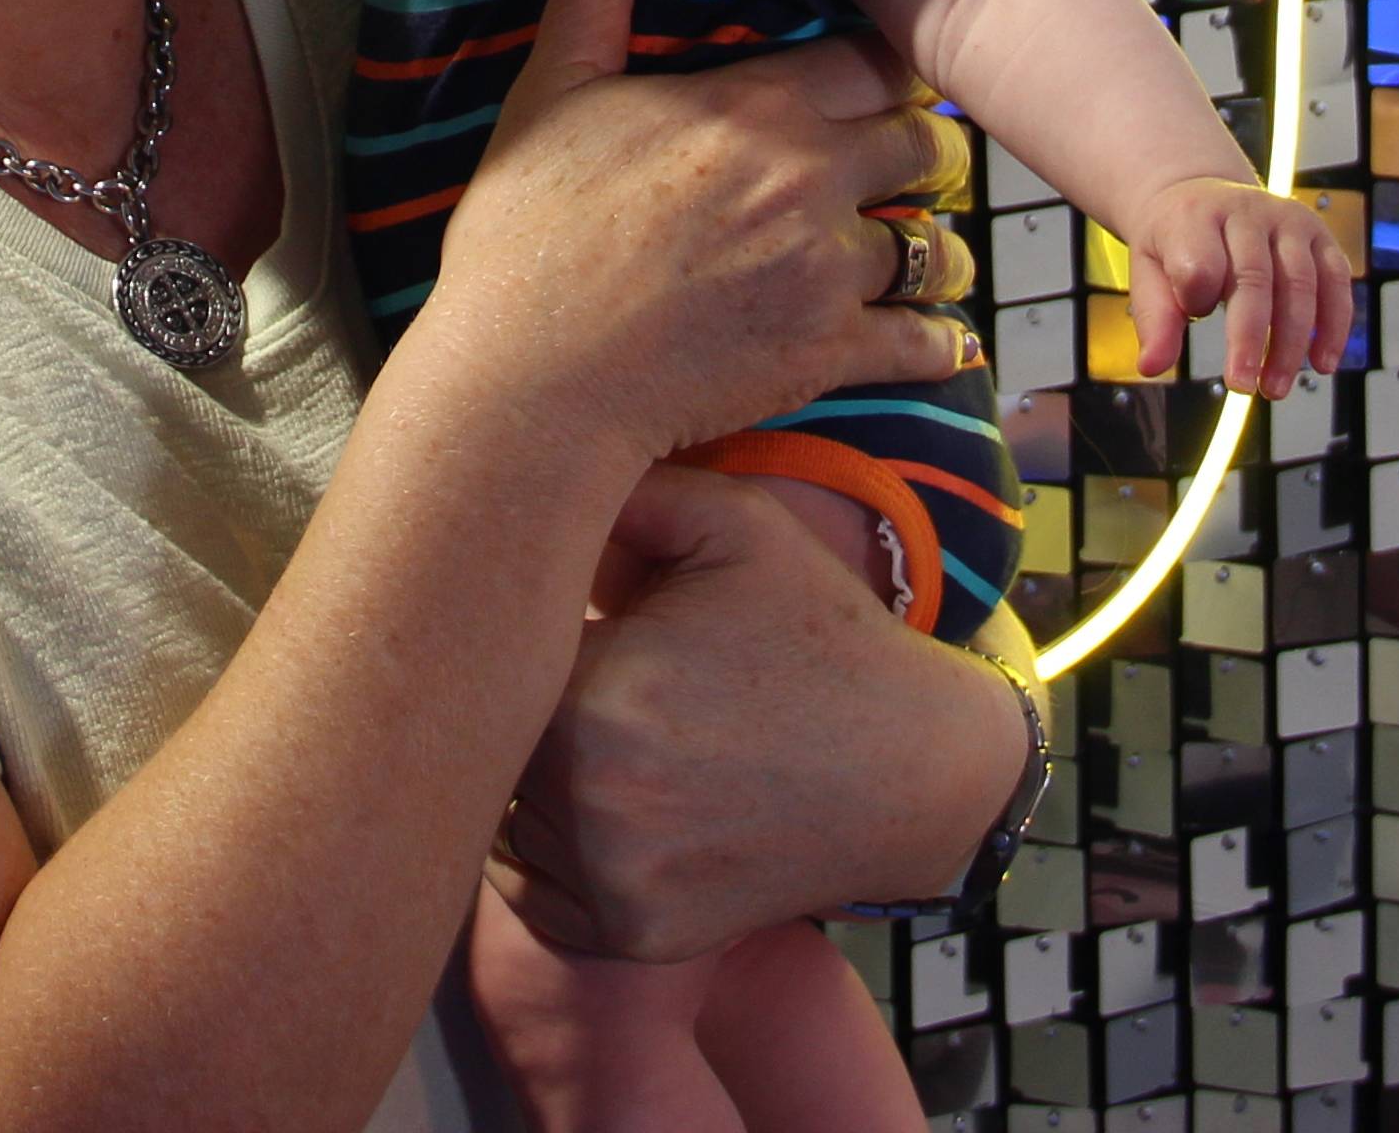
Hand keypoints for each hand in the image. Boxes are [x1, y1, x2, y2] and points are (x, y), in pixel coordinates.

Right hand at [420, 0, 979, 471]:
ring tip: (930, 256)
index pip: (874, 60)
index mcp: (754, 105)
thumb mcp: (553, 88)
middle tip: (914, 163)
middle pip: (924, 144)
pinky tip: (940, 342)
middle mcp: (809, 178)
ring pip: (934, 245)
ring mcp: (825, 270)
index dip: (892, 66)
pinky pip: (923, 340)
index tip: (888, 78)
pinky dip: (939, 341)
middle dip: (925, 150)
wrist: (528, 380)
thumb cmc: (527, 234)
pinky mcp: (827, 353)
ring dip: (938, 248)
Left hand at [490, 468, 1029, 962]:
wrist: (911, 771)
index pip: (489, 659)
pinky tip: (614, 804)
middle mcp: (591, 803)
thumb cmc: (818, 637)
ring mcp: (610, 882)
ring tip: (606, 738)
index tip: (554, 619)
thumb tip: (527, 461)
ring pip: (501, 819)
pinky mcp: (628, 936)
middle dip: (515, 709)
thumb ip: (623, 489)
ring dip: (524, 783)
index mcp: (596, 697)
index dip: (515, 635)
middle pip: (487, 744)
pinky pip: (534, 892)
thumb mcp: (734, 526)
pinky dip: (551, 856)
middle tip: (577, 677)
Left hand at [1122, 172, 1356, 396]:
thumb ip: (1154, 319)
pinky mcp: (1318, 232)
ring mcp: (1286, 218)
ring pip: (1299, 283)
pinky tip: (1322, 362)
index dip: (1196, 298)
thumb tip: (1152, 367)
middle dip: (1251, 340)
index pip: (1200, 263)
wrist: (1201, 194)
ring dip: (1292, 343)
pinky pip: (1336, 279)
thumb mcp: (1148, 271)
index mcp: (1195, 216)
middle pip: (1254, 278)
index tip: (1193, 318)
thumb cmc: (1175, 241)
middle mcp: (1245, 211)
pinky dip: (1334, 325)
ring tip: (1276, 387)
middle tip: (1244, 386)